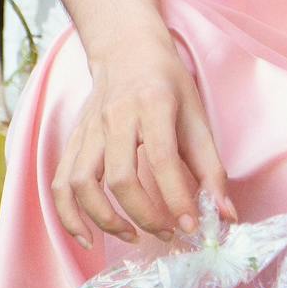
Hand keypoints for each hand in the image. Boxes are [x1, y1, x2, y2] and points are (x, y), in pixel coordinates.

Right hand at [53, 24, 233, 247]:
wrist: (126, 50)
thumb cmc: (167, 84)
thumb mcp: (197, 117)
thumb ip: (211, 168)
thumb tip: (226, 215)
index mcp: (153, 105)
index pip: (162, 159)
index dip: (176, 198)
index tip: (191, 226)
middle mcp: (115, 118)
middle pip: (120, 178)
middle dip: (144, 215)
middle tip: (168, 233)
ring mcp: (88, 130)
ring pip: (81, 183)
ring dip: (104, 219)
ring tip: (131, 237)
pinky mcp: (72, 141)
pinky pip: (60, 183)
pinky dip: (68, 215)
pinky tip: (88, 237)